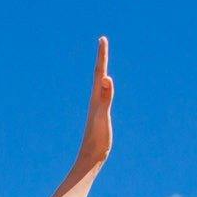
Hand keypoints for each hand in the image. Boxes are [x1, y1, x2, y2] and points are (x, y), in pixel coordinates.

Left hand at [75, 36, 113, 170]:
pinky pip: (103, 94)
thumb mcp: (103, 116)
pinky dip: (104, 86)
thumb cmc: (97, 139)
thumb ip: (105, 97)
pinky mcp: (100, 115)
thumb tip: (106, 78)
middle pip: (98, 74)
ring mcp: (97, 107)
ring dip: (101, 70)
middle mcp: (95, 99)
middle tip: (103, 41)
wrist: (90, 157)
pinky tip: (104, 87)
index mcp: (96, 98)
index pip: (99, 72)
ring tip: (102, 60)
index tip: (103, 39)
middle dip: (101, 57)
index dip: (102, 55)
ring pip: (99, 84)